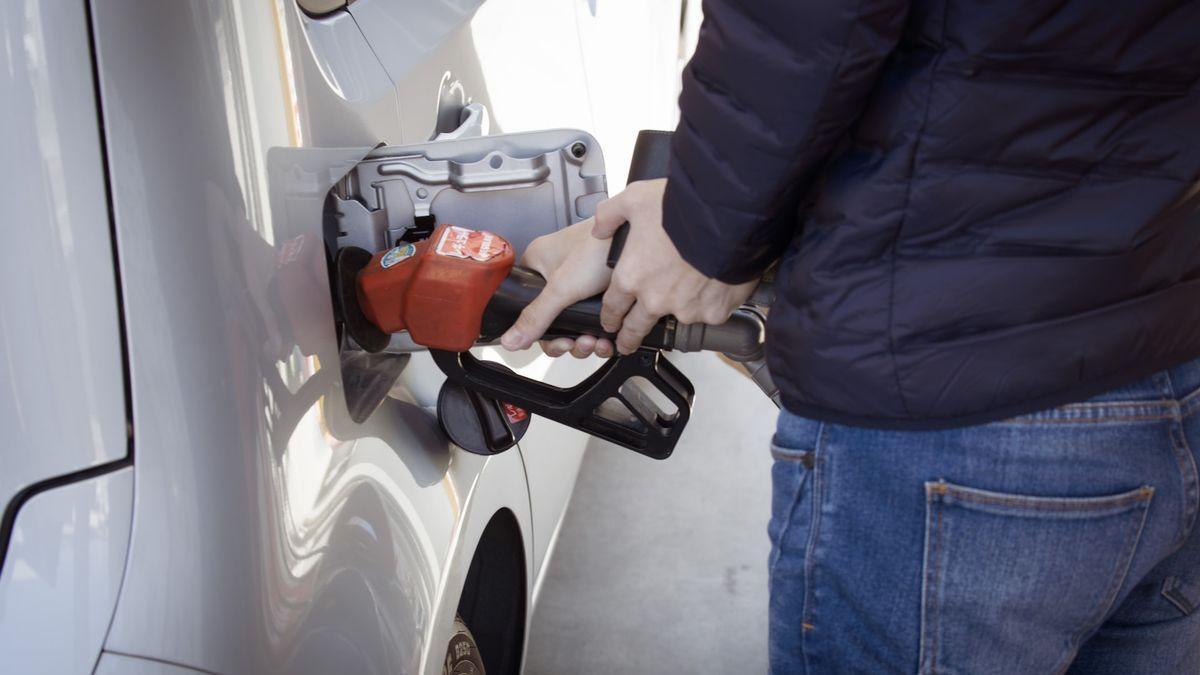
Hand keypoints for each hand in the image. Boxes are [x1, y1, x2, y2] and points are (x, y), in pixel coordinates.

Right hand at [499, 219, 615, 357]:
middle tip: (578, 343)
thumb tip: (511, 340)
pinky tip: (607, 339)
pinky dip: (600, 335)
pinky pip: (594, 320)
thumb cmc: (601, 247)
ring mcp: (580, 283)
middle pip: (552, 321)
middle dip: (567, 340)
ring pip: (574, 324)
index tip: (556, 341)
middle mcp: (556, 274)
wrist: (641, 239)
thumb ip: (536, 316)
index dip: (539, 331)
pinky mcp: (601, 290)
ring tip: (595, 341)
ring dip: (584, 340)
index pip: (526, 306)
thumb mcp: (562, 287)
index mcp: (537, 264)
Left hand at [594, 179, 756, 353]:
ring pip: (677, 318)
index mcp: (631, 276)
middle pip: (636, 328)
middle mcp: (655, 299)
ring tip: (689, 292)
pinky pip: (709, 313)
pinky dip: (710, 302)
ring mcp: (685, 309)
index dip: (609, 317)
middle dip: (629, 338)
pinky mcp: (713, 312)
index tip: (611, 322)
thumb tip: (599, 228)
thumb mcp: (634, 199)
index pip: (612, 307)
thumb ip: (610, 216)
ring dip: (679, 309)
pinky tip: (714, 284)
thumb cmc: (681, 207)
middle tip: (627, 343)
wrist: (726, 217)